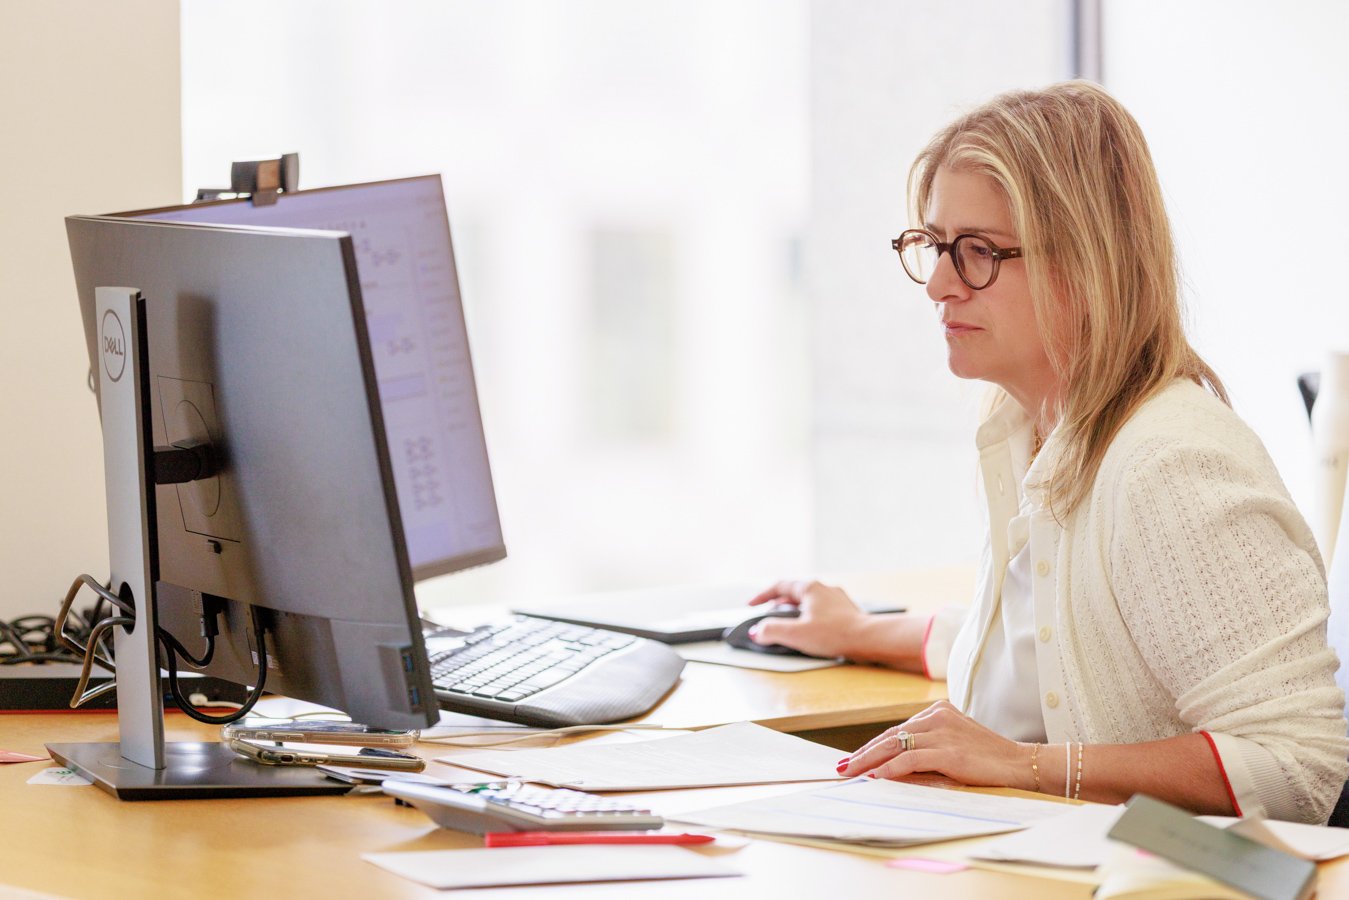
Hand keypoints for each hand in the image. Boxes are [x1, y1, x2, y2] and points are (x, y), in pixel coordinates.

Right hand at [745, 580, 867, 658]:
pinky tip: (812, 630)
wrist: (869, 640)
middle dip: (778, 605)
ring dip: (795, 611)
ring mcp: (837, 600)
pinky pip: (822, 611)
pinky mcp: (847, 612)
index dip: (762, 596)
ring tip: (788, 624)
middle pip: (795, 593)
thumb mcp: (795, 634)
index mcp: (810, 588)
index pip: (779, 586)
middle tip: (767, 616)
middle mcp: (824, 589)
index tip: (751, 605)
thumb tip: (757, 632)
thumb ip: (771, 631)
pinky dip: (810, 617)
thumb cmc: (835, 634)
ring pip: (810, 602)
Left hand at [837, 701, 1033, 790]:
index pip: (896, 730)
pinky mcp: (948, 751)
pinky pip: (910, 759)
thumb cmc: (989, 761)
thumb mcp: (953, 747)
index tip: (853, 759)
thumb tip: (890, 767)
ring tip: (851, 774)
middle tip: (842, 768)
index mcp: (938, 712)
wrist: (1021, 765)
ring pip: (894, 745)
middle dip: (862, 753)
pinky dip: (889, 769)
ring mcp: (942, 732)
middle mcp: (936, 717)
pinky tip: (875, 778)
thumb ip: (926, 749)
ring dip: (868, 761)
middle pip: (889, 736)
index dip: (872, 746)